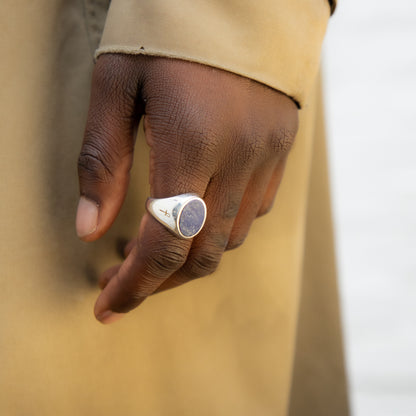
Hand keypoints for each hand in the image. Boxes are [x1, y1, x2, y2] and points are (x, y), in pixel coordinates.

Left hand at [76, 54, 297, 323]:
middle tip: (127, 286)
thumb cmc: (167, 32)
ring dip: (192, 259)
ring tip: (158, 256)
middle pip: (202, 254)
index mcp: (193, 141)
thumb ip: (102, 161)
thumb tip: (90, 228)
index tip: (109, 306)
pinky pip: (255, 210)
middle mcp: (240, 157)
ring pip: (231, 239)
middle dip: (162, 282)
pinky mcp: (280, 150)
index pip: (165, 242)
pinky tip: (199, 219)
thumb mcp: (116, 84)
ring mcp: (267, 155)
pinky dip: (221, 228)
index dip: (136, 284)